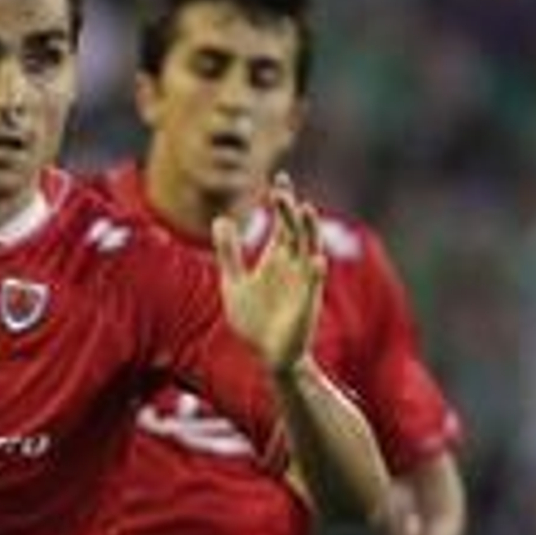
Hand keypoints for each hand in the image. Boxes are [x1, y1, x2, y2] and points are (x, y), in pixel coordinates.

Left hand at [213, 175, 326, 376]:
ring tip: (305, 210)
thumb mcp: (234, 281)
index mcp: (276, 259)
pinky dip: (314, 273)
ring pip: (308, 250)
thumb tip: (220, 219)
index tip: (277, 180)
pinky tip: (315, 260)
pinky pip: (313, 286)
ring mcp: (301, 283)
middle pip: (295, 231)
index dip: (282, 202)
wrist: (267, 354)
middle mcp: (292, 266)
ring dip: (307, 231)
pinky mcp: (306, 305)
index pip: (282, 224)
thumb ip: (229, 252)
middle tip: (281, 190)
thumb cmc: (254, 319)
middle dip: (289, 211)